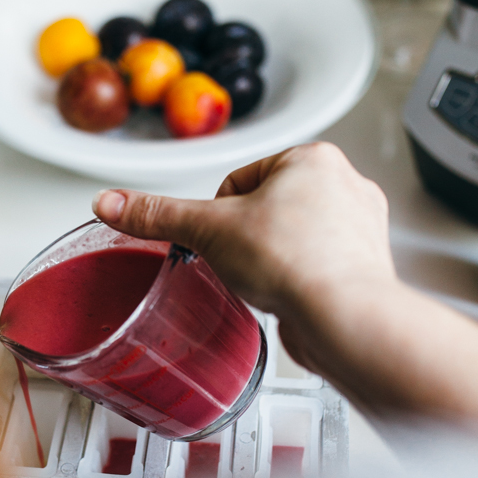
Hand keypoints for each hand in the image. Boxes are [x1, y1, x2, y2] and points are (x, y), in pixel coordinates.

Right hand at [93, 142, 394, 320]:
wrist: (346, 320)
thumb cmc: (296, 263)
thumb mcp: (209, 231)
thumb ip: (158, 215)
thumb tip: (112, 202)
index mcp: (313, 157)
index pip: (240, 180)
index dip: (220, 215)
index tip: (224, 239)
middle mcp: (345, 184)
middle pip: (265, 207)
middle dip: (248, 237)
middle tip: (249, 262)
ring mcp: (360, 226)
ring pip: (291, 237)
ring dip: (273, 259)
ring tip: (272, 279)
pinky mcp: (364, 266)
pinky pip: (314, 266)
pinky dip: (297, 281)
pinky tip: (291, 295)